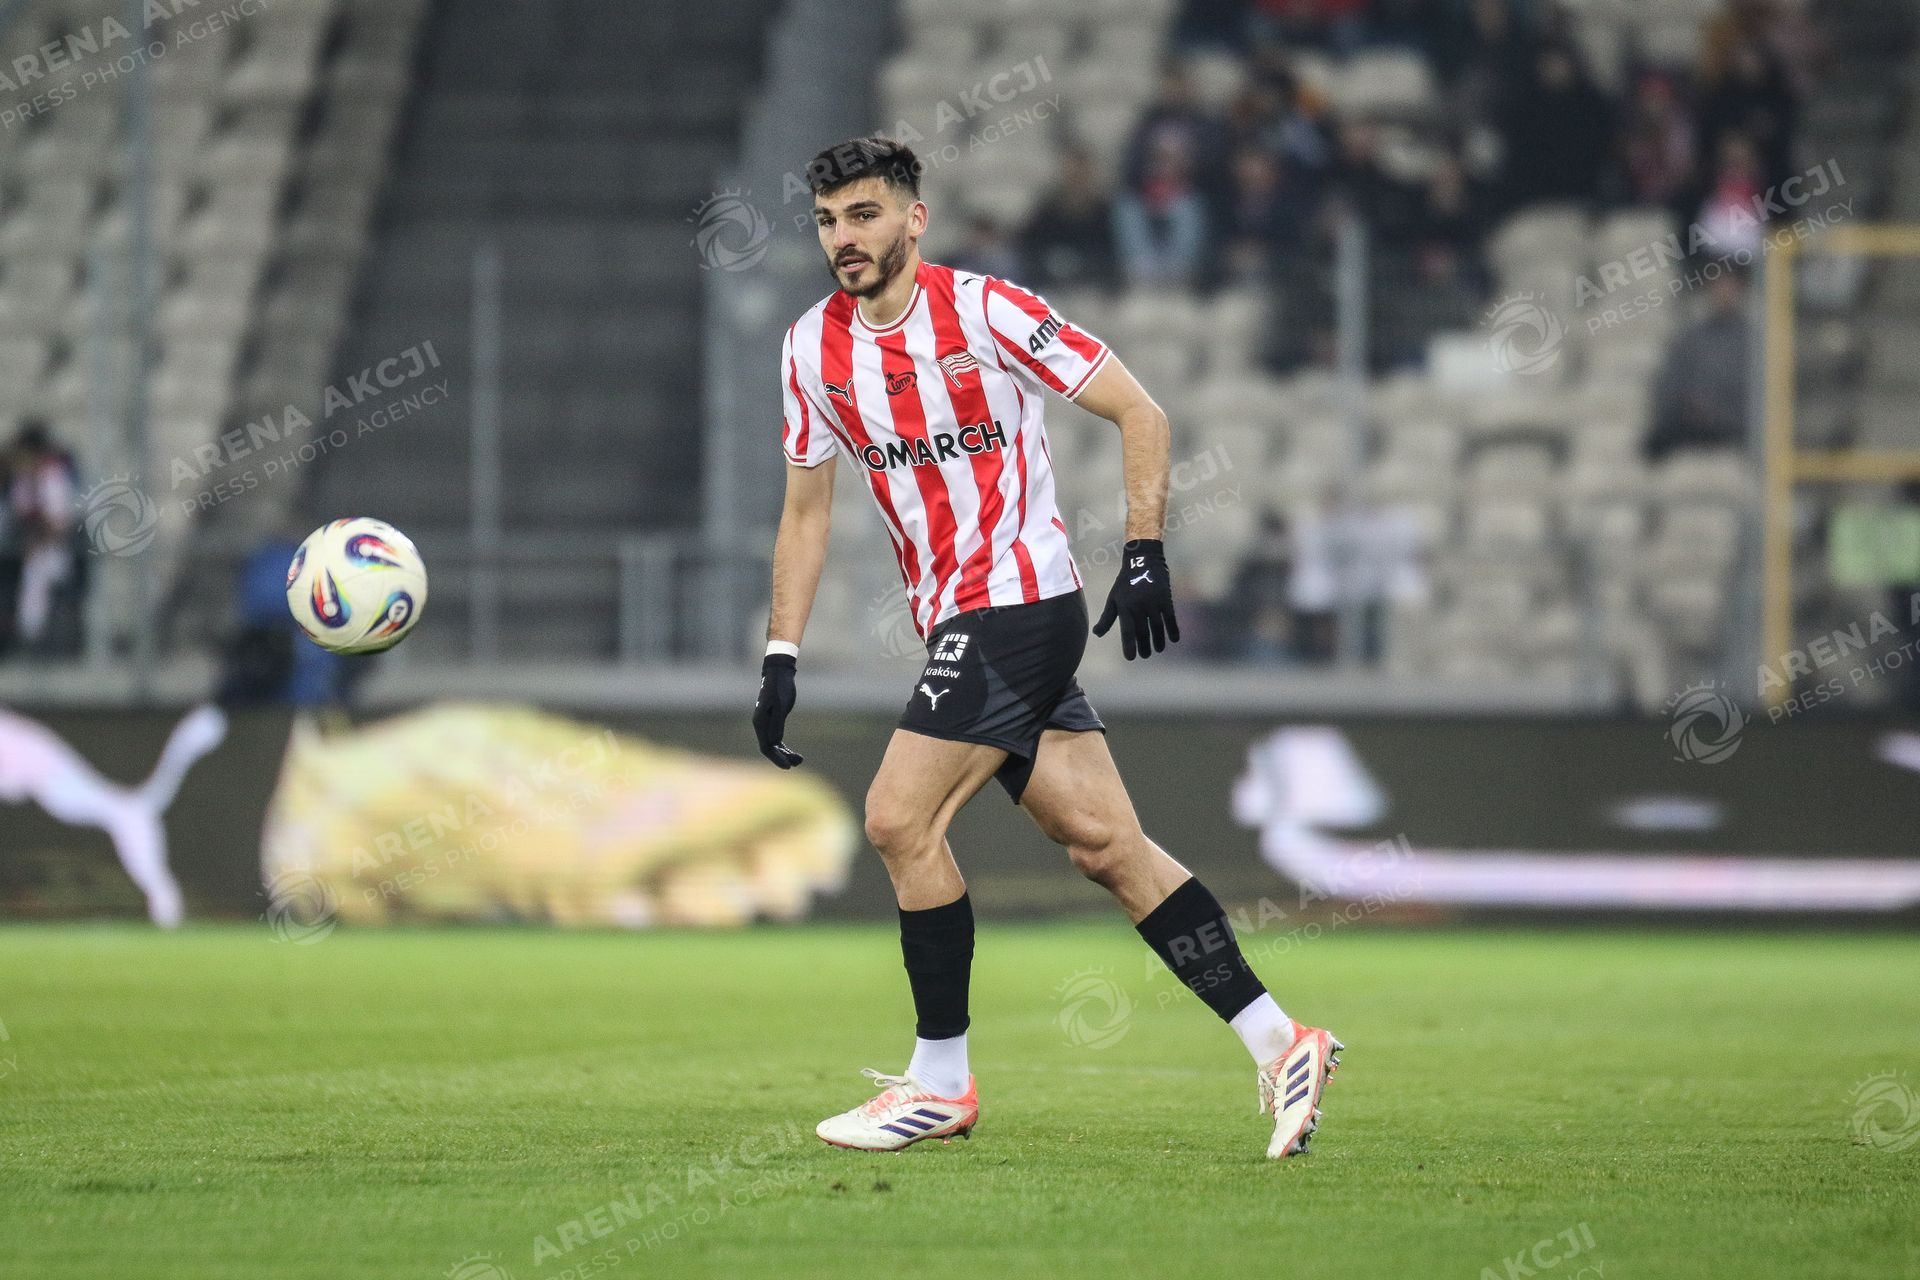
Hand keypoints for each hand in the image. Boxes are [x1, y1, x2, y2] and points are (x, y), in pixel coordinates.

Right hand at [752, 653, 803, 766]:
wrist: (779, 674)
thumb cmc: (780, 687)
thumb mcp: (781, 705)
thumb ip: (777, 723)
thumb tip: (775, 742)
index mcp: (760, 722)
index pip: (766, 747)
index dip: (776, 758)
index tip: (788, 766)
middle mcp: (761, 725)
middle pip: (770, 749)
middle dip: (782, 758)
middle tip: (798, 763)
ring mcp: (767, 724)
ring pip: (774, 746)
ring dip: (785, 754)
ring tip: (800, 759)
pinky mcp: (775, 721)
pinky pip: (778, 740)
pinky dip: (785, 748)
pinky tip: (794, 754)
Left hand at [1092, 538, 1179, 659]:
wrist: (1143, 560)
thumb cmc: (1126, 582)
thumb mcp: (1114, 598)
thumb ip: (1107, 617)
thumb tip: (1097, 634)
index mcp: (1125, 607)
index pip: (1127, 631)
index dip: (1129, 646)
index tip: (1130, 658)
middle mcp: (1139, 606)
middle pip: (1143, 632)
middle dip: (1144, 646)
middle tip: (1145, 655)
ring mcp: (1153, 602)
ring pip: (1157, 627)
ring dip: (1158, 640)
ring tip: (1158, 650)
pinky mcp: (1165, 599)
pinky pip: (1170, 618)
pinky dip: (1173, 629)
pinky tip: (1174, 639)